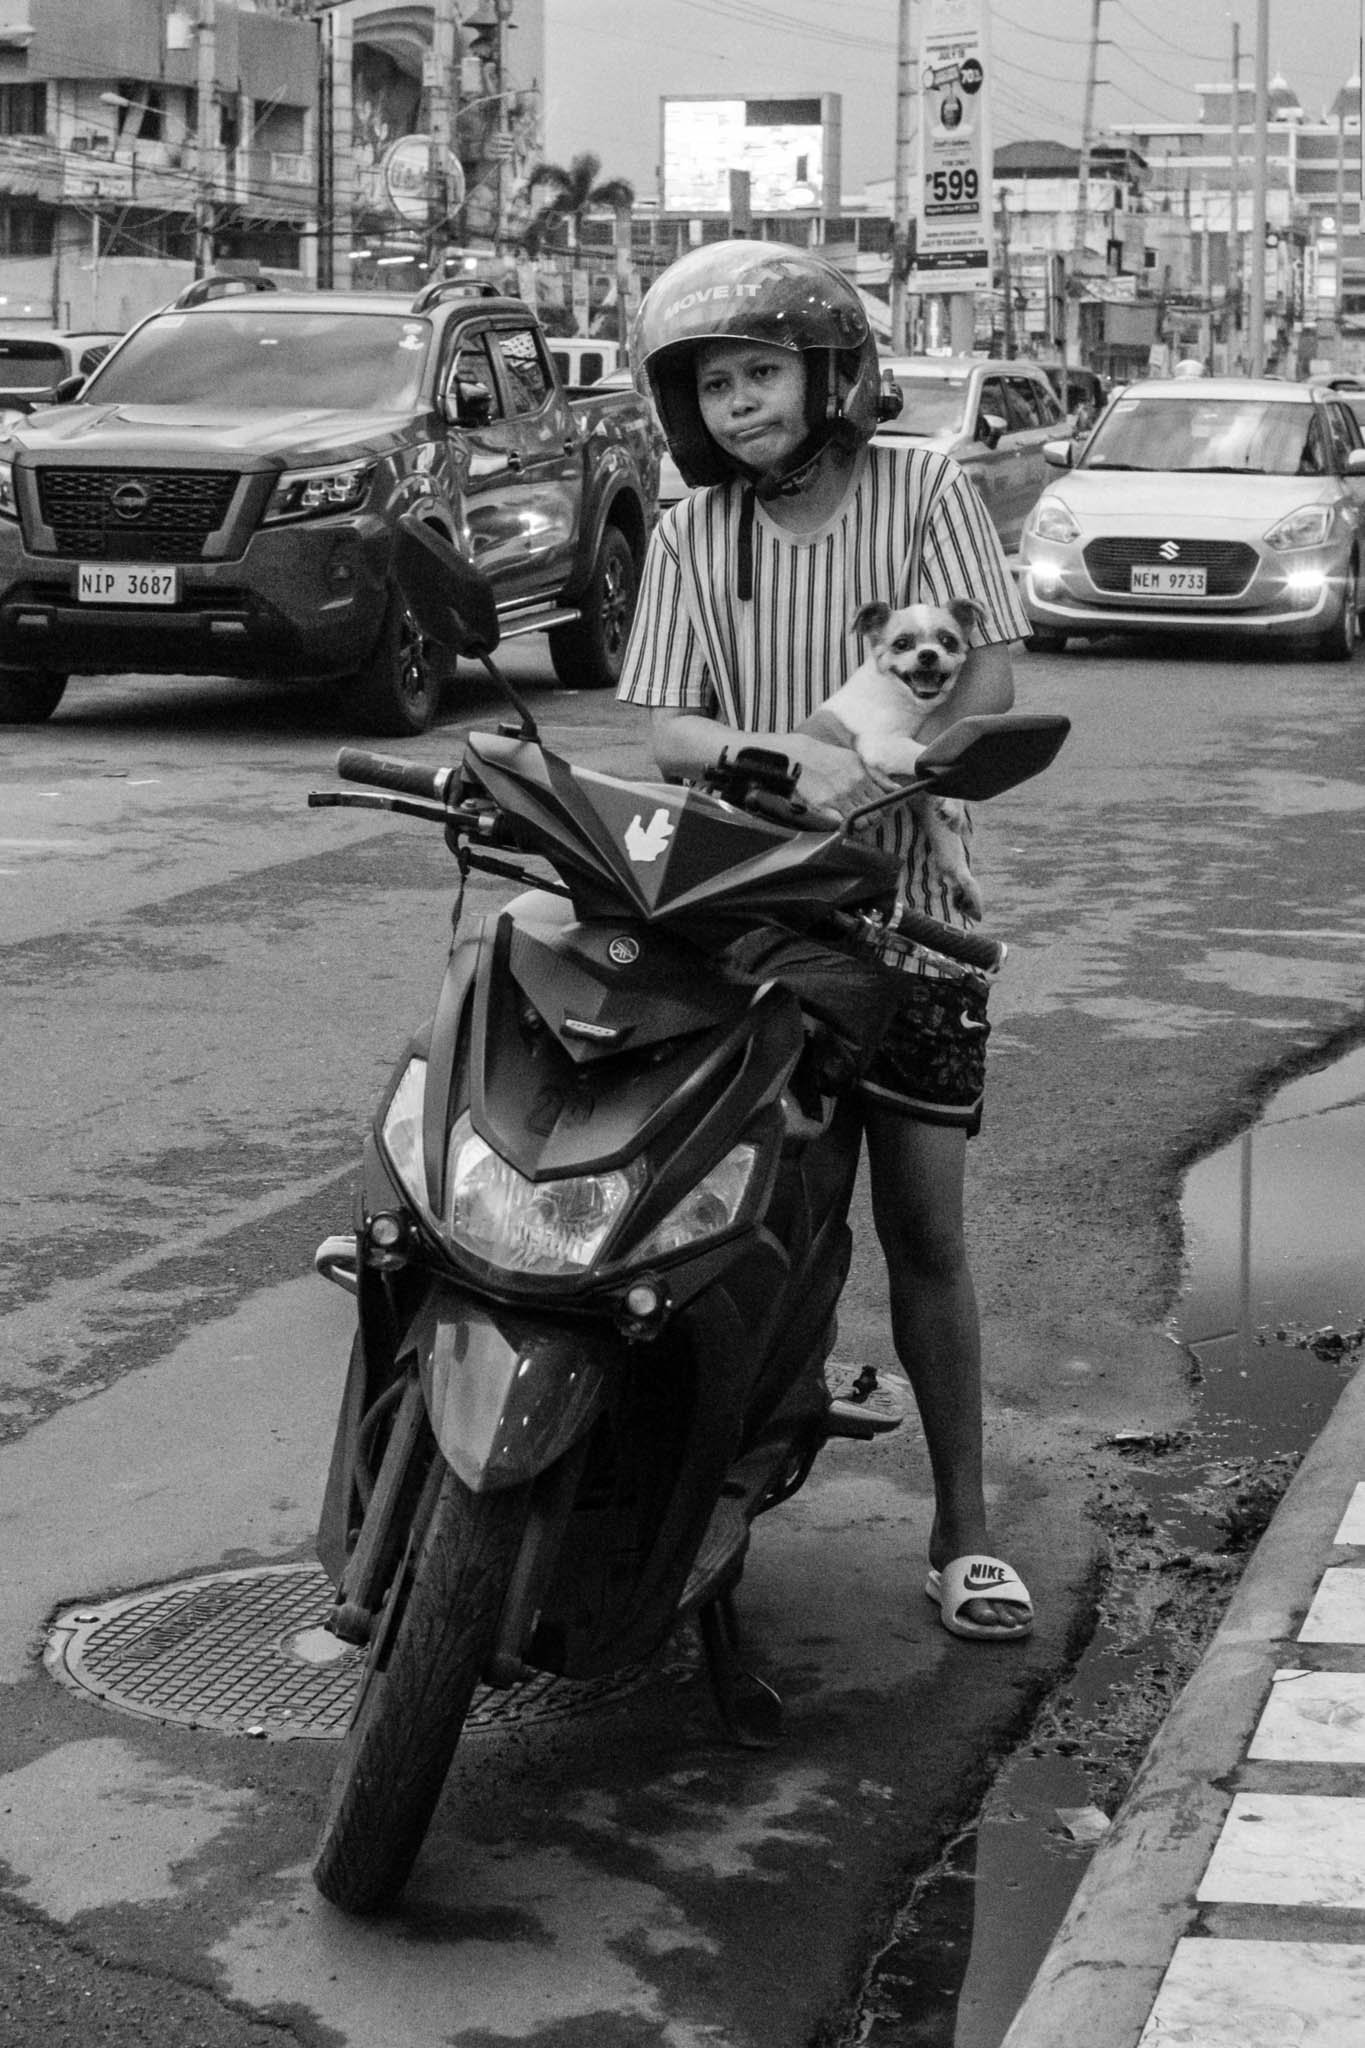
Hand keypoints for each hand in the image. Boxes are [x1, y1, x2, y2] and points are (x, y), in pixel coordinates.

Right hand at [781, 734, 902, 827]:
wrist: (800, 757)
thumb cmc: (828, 758)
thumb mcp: (856, 761)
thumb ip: (877, 776)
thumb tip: (896, 788)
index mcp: (861, 777)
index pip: (882, 801)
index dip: (884, 809)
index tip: (880, 811)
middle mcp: (851, 789)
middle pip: (873, 814)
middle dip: (874, 819)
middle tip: (869, 818)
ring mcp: (837, 799)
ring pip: (859, 823)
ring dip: (860, 825)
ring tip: (856, 821)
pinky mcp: (822, 807)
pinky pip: (840, 825)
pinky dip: (844, 827)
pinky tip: (843, 822)